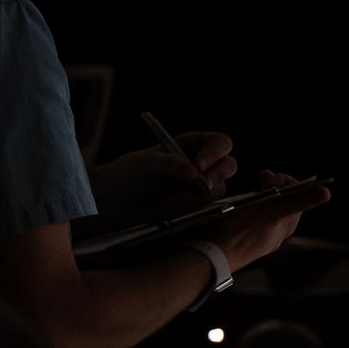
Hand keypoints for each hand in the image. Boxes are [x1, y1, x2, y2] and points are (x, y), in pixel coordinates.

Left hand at [93, 131, 238, 221]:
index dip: (215, 153)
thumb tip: (194, 172)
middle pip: (228, 165)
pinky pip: (209, 204)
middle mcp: (202, 161)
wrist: (120, 200)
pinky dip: (195, 205)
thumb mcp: (145, 162)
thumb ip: (170, 163)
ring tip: (175, 196)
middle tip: (203, 185)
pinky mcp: (197, 202)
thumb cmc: (129, 172)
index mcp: (193, 143)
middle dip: (218, 174)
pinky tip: (174, 203)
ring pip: (220, 187)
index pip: (219, 143)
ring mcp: (202, 183)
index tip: (199, 166)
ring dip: (202, 193)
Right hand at [209, 170, 330, 271]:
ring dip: (262, 194)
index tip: (269, 177)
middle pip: (284, 201)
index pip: (297, 195)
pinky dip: (252, 206)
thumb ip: (299, 201)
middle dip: (274, 185)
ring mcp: (264, 236)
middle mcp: (279, 232)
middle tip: (262, 177)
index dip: (285, 181)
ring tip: (251, 190)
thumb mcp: (272, 210)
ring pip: (269, 208)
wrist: (213, 256)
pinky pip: (256, 218)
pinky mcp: (249, 239)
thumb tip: (326, 193)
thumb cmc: (240, 232)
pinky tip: (241, 206)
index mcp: (288, 224)